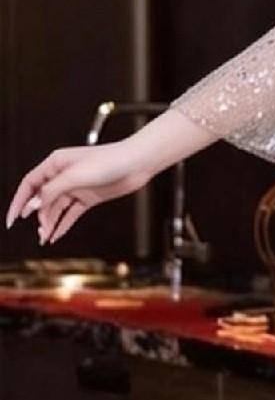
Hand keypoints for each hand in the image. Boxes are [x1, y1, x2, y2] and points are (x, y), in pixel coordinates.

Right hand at [5, 139, 152, 246]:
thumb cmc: (108, 161)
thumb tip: (34, 204)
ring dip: (50, 223)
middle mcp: (63, 175)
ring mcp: (76, 187)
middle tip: (39, 232)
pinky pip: (70, 213)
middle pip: (42, 199)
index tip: (12, 219)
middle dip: (38, 216)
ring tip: (45, 238)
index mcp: (55, 164)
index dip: (19, 202)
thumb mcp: (75, 176)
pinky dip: (63, 224)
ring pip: (56, 208)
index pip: (29, 184)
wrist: (136, 163)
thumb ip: (52, 191)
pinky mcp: (88, 197)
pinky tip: (56, 235)